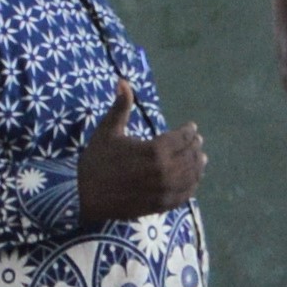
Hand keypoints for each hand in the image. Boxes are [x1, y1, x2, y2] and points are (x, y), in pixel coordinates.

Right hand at [71, 88, 205, 228]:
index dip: (189, 131)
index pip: (182, 138)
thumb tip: (123, 80)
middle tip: (197, 141)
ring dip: (198, 166)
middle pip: (190, 156)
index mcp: (154, 150)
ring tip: (201, 159)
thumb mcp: (107, 131)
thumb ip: (121, 106)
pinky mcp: (160, 205)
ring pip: (191, 176)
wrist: (84, 196)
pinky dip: (192, 186)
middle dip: (195, 147)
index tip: (191, 127)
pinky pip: (184, 195)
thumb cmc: (96, 161)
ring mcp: (164, 190)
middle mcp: (164, 171)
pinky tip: (193, 181)